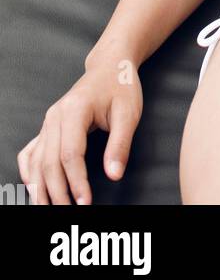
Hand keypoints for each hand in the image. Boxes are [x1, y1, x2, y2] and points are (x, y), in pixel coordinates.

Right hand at [17, 57, 142, 204]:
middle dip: (57, 192)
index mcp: (74, 110)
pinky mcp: (48, 127)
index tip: (85, 203)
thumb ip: (120, 144)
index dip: (76, 182)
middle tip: (68, 213)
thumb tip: (114, 175)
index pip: (70, 155)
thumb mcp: (129, 112)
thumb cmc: (120, 86)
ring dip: (40, 188)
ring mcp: (48, 122)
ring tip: (47, 208)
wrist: (110, 66)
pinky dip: (29, 172)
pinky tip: (34, 188)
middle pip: (49, 162)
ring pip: (37, 161)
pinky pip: (31, 152)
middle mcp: (55, 116)